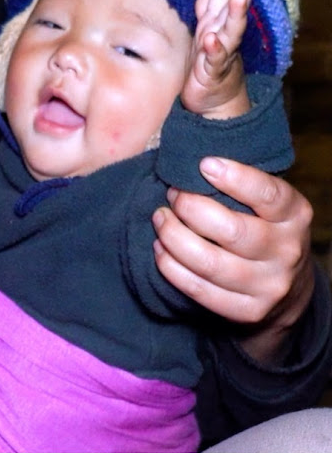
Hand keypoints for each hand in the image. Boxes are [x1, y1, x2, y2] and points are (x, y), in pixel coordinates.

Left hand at [153, 157, 314, 363]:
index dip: (234, 178)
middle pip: (231, 230)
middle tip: (172, 194)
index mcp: (294, 215)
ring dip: (174, 237)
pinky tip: (160, 249)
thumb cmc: (262, 225)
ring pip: (211, 263)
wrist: (285, 286)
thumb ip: (238, 177)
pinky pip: (201, 290)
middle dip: (191, 208)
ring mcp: (269, 285)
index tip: (203, 164)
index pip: (268, 194)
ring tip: (160, 219)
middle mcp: (287, 251)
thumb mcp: (265, 199)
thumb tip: (194, 142)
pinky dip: (172, 268)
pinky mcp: (248, 311)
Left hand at [181, 0, 250, 118]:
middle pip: (233, 7)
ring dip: (235, 14)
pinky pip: (214, 59)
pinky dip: (214, 48)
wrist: (213, 100)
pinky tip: (212, 39)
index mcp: (217, 23)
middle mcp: (223, 34)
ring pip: (231, 30)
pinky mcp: (212, 72)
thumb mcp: (203, 35)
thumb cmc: (207, 64)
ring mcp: (221, 52)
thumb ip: (206, 14)